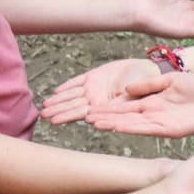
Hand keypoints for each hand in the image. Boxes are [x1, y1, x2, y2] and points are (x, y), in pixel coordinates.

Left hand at [41, 58, 160, 124]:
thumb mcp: (135, 96)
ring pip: (73, 95)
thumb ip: (121, 102)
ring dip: (59, 101)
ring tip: (46, 107)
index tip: (55, 121)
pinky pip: (78, 81)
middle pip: (74, 106)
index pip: (83, 113)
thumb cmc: (146, 86)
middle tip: (44, 116)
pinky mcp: (95, 76)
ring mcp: (95, 87)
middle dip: (59, 111)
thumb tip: (105, 108)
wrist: (149, 72)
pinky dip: (68, 85)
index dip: (68, 116)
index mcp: (106, 106)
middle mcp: (97, 99)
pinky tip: (57, 91)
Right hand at [87, 72, 193, 137]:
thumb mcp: (171, 80)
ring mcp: (160, 123)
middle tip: (83, 117)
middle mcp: (153, 114)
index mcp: (152, 101)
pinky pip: (147, 129)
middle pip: (124, 116)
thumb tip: (127, 88)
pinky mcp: (169, 130)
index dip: (109, 106)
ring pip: (132, 124)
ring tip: (94, 123)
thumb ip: (149, 85)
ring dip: (114, 124)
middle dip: (105, 117)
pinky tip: (117, 127)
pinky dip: (132, 128)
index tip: (90, 106)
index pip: (125, 105)